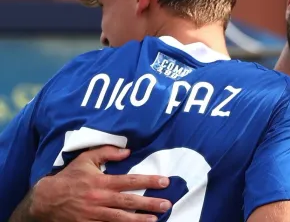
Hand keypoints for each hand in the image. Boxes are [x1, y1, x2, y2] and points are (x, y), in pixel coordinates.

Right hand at [29, 146, 171, 221]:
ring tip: (155, 220)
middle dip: (150, 204)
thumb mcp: (86, 159)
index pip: (131, 181)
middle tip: (166, 204)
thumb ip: (107, 152)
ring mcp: (95, 215)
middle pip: (130, 202)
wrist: (46, 200)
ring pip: (121, 219)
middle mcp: (101, 199)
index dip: (149, 181)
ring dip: (139, 220)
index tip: (165, 181)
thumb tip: (128, 151)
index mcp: (102, 182)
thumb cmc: (69, 177)